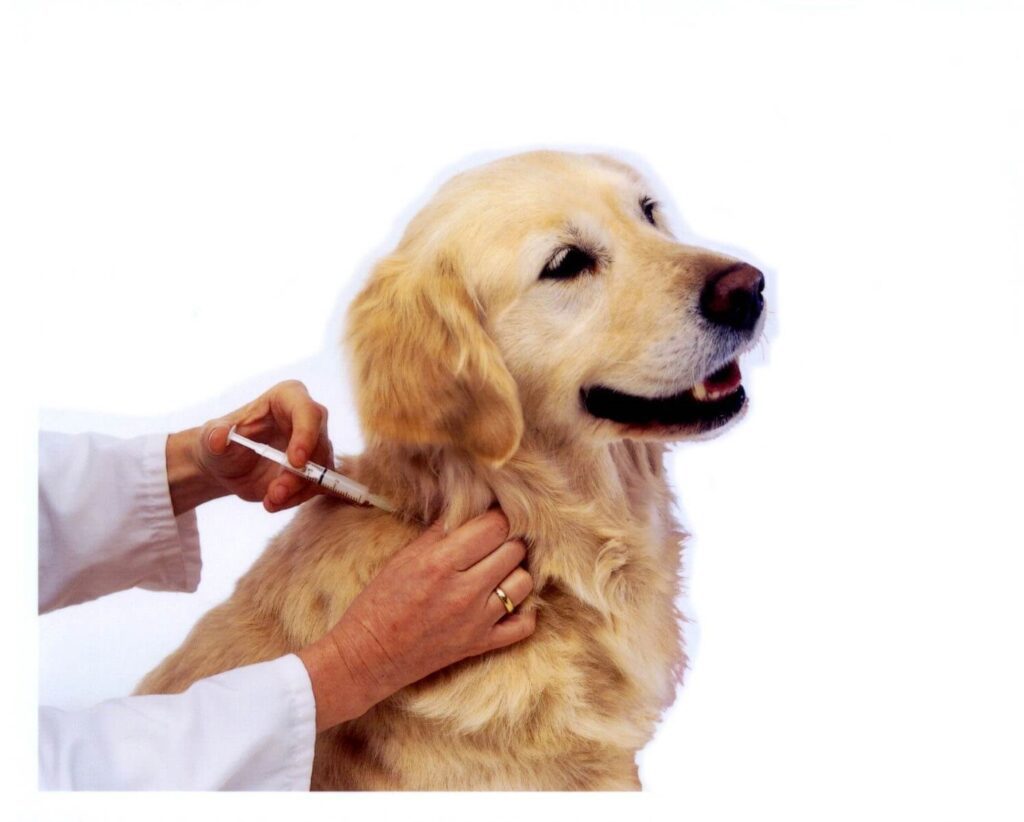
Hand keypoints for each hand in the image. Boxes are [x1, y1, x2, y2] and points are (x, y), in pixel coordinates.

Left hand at [166, 380, 333, 514]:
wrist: (227, 467)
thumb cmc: (221, 443)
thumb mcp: (211, 438)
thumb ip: (214, 436)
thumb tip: (218, 437)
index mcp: (287, 398)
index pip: (308, 412)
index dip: (307, 436)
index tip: (295, 462)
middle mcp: (308, 419)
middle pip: (320, 445)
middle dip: (300, 474)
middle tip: (276, 493)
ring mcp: (315, 444)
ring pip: (321, 469)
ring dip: (297, 490)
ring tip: (270, 500)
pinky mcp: (316, 469)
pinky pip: (318, 486)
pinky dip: (298, 498)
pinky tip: (274, 502)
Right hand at [297, 509, 535, 730]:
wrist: (369, 655)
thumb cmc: (381, 601)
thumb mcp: (405, 557)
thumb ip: (442, 532)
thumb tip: (472, 508)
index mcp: (440, 563)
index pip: (494, 526)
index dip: (497, 516)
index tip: (492, 516)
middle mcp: (464, 591)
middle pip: (514, 550)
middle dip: (509, 540)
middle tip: (495, 542)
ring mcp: (477, 620)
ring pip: (524, 582)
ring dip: (516, 571)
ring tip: (500, 569)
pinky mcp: (482, 644)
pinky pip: (525, 624)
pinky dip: (523, 610)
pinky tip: (508, 600)